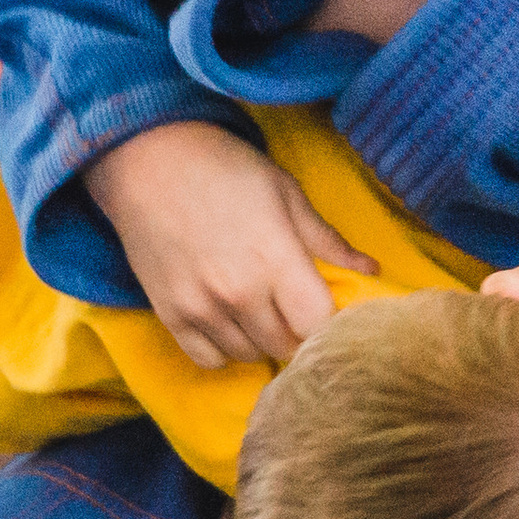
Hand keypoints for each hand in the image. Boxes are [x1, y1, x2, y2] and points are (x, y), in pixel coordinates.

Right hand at [88, 121, 377, 369]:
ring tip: (262, 312)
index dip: (331, 324)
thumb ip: (326, 239)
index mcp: (276, 259)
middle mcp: (240, 292)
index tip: (330, 312)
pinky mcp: (170, 314)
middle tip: (296, 310)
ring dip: (262, 341)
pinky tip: (229, 322)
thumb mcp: (285, 192)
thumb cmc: (224, 168)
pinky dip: (224, 349)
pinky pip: (208, 359)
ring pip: (250, 355)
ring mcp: (201, 308)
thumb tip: (371, 270)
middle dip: (298, 333)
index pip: (319, 325)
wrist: (147, 160)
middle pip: (286, 346)